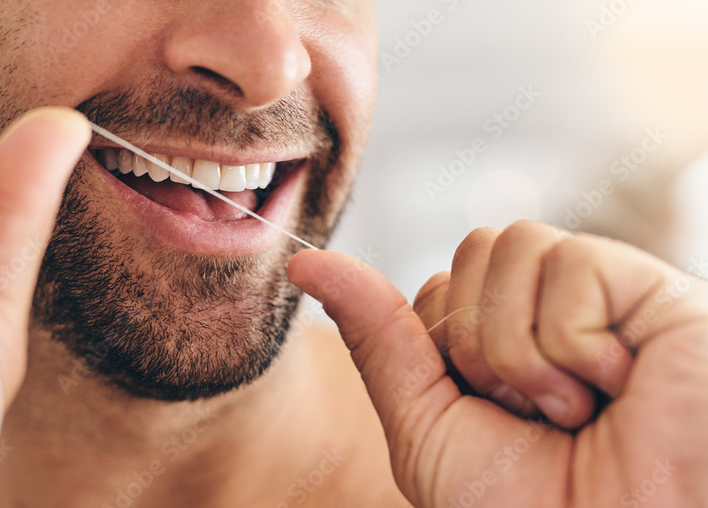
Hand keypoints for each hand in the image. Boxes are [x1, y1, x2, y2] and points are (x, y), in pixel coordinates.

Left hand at [287, 221, 707, 506]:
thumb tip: (306, 264)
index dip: (443, 352)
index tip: (490, 415)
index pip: (436, 286)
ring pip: (512, 246)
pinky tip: (618, 387)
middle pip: (469, 251)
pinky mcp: (656, 288)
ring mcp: (608, 292)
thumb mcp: (427, 426)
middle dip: (477, 347)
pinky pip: (571, 266)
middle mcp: (558, 303)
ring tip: (577, 408)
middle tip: (533, 414)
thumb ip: (377, 338)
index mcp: (510, 333)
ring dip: (522, 353)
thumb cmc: (530, 507)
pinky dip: (575, 347)